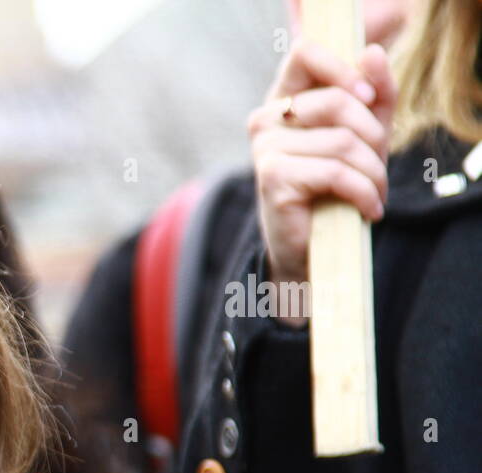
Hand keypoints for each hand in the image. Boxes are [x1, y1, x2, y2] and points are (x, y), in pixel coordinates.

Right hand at [248, 40, 396, 324]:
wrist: (312, 248)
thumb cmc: (336, 189)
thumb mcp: (365, 134)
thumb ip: (374, 93)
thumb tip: (371, 54)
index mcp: (283, 99)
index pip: (305, 53)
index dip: (343, 69)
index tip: (368, 99)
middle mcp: (265, 120)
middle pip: (337, 102)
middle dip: (374, 137)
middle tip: (380, 166)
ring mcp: (264, 150)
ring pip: (343, 142)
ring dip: (374, 173)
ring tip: (375, 194)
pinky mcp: (272, 179)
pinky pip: (335, 172)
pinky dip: (364, 193)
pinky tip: (369, 209)